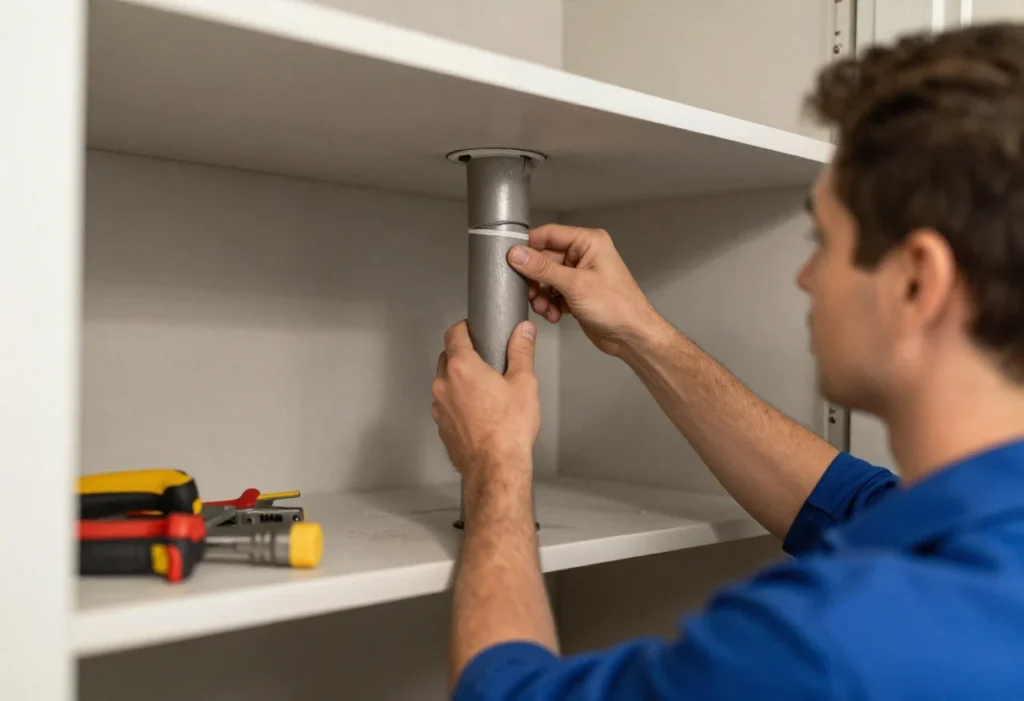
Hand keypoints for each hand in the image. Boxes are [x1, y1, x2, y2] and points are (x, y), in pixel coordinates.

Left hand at [432, 320, 539, 485]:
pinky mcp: (441, 425)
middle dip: (463, 354)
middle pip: (447, 357)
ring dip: (459, 380)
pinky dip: (458, 401)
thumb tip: (524, 331)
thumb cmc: (509, 427)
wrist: (495, 467)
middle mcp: (444, 384)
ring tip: (484, 389)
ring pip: (445, 382)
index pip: (454, 334)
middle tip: (485, 360)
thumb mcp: (524, 383)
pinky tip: (478, 411)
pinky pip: (446, 404)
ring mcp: (439, 406)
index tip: (474, 330)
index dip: (464, 328)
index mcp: (462, 367)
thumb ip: (521, 351)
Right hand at [507, 224, 663, 356]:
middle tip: (531, 293)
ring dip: (541, 295)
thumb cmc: (617, 306)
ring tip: (544, 308)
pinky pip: (552, 293)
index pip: (549, 235)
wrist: (632, 336)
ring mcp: (580, 275)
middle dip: (535, 279)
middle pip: (544, 259)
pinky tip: (554, 315)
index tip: (510, 259)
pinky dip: (549, 304)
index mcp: (588, 242)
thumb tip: (517, 254)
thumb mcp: (575, 285)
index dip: (528, 246)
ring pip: (546, 278)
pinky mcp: (576, 293)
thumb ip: (543, 268)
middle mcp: (583, 255)